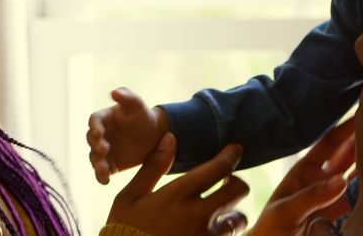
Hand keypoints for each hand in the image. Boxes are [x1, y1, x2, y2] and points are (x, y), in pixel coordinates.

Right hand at [88, 88, 168, 183]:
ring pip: (94, 158)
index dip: (95, 126)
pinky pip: (102, 171)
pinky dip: (102, 176)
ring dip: (97, 163)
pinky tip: (106, 181)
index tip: (99, 132)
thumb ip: (127, 97)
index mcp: (104, 118)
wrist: (155, 137)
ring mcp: (103, 151)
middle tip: (103, 149)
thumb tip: (114, 92)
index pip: (94, 121)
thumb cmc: (144, 116)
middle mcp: (100, 135)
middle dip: (96, 145)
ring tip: (103, 169)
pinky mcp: (110, 164)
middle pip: (91, 140)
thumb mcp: (138, 105)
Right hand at [107, 133, 249, 235]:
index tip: (235, 149)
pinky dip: (225, 233)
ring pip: (239, 218)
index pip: (218, 168)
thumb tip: (170, 137)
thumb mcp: (129, 197)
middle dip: (236, 182)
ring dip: (232, 212)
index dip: (231, 155)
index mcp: (177, 196)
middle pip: (239, 190)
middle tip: (226, 181)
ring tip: (219, 212)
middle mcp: (197, 216)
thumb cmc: (123, 230)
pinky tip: (209, 230)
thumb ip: (152, 167)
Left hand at [248, 119, 356, 235]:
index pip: (329, 145)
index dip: (345, 129)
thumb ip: (311, 196)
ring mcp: (332, 200)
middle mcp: (321, 182)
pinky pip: (359, 203)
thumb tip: (341, 180)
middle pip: (347, 158)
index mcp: (305, 172)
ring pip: (356, 179)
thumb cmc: (269, 232)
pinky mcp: (340, 219)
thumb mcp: (285, 211)